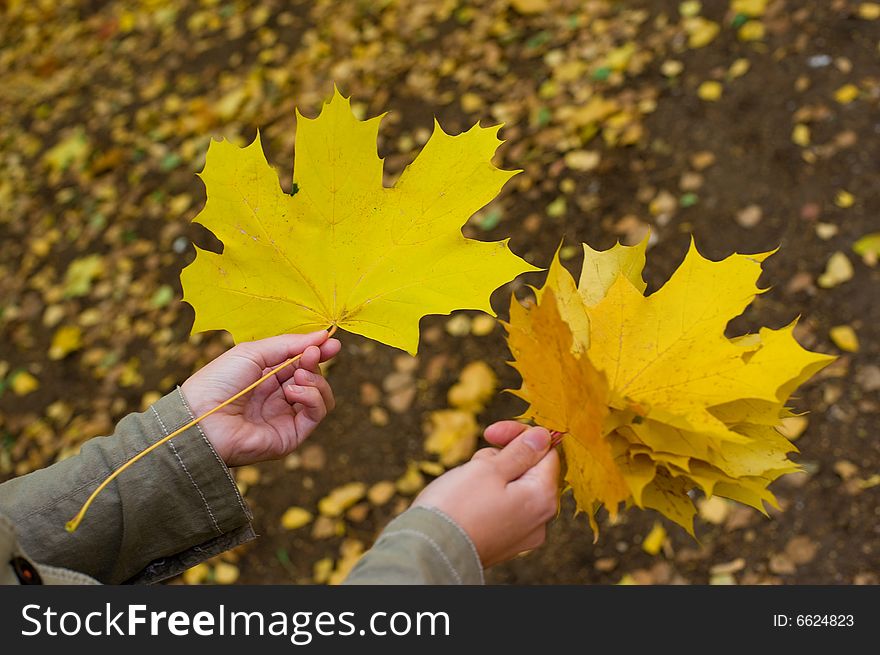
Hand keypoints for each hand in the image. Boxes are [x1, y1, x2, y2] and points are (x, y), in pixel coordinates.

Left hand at [180, 331, 340, 466]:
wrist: (201, 418)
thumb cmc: (218, 382)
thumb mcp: (253, 352)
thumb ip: (289, 344)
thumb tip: (323, 335)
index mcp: (266, 378)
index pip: (301, 364)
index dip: (317, 352)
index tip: (331, 342)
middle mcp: (278, 398)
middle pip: (313, 378)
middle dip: (315, 364)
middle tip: (311, 355)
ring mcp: (285, 418)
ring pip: (321, 397)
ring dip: (316, 381)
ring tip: (296, 377)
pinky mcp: (290, 436)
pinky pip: (316, 414)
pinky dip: (311, 398)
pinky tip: (291, 393)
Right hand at [412, 421, 559, 567]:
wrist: (428, 550)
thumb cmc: (458, 507)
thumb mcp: (489, 468)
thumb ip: (521, 451)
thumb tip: (545, 436)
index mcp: (543, 498)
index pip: (546, 452)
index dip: (519, 436)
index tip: (491, 433)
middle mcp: (539, 520)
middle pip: (530, 471)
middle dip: (502, 458)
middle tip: (475, 462)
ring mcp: (522, 534)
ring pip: (513, 488)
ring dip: (492, 477)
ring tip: (466, 485)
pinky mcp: (504, 542)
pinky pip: (503, 507)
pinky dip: (487, 497)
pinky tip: (466, 500)